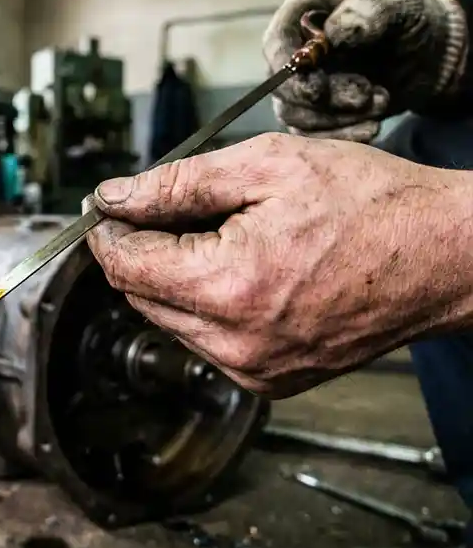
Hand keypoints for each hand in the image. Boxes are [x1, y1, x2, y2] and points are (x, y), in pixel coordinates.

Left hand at [83, 133, 472, 397]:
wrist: (444, 257)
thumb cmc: (373, 205)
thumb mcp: (267, 165)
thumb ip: (177, 184)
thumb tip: (114, 197)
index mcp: (228, 287)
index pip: (125, 267)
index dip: (108, 233)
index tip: (108, 210)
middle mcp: (234, 342)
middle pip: (141, 296)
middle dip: (144, 251)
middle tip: (175, 212)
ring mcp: (253, 369)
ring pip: (170, 321)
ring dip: (175, 280)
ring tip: (226, 238)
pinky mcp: (269, 381)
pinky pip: (207, 342)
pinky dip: (207, 307)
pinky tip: (247, 272)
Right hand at [263, 0, 467, 141]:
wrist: (430, 50)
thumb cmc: (409, 15)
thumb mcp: (398, 2)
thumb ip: (369, 10)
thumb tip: (335, 33)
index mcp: (303, 12)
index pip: (275, 44)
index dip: (287, 70)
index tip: (316, 90)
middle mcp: (294, 49)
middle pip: (282, 87)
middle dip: (323, 100)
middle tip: (365, 96)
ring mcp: (302, 83)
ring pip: (297, 115)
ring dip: (339, 118)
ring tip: (382, 102)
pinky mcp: (315, 111)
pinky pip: (313, 135)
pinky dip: (342, 135)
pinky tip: (372, 127)